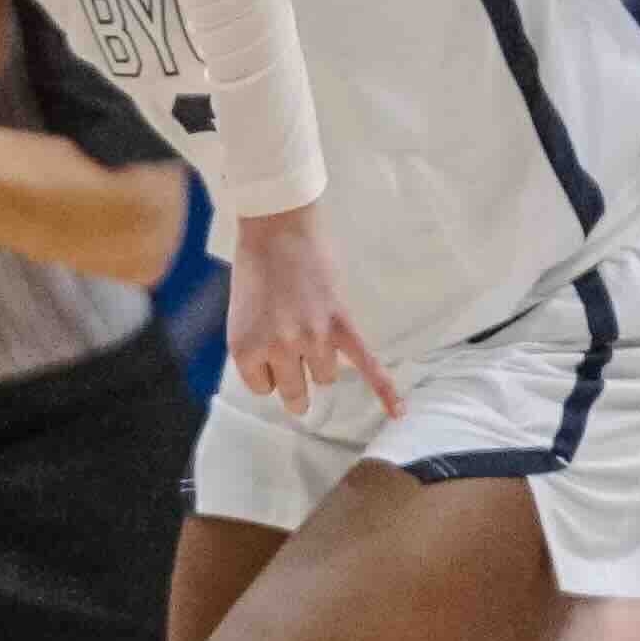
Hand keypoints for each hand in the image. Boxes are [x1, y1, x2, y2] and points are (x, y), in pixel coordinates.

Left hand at [222, 200, 394, 416]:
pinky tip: (398, 412)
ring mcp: (312, 339)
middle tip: (294, 360)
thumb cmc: (255, 269)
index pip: (262, 387)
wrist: (277, 228)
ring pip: (326, 376)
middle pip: (295, 390)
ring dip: (321, 360)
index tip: (265, 340)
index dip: (266, 367)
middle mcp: (278, 349)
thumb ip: (260, 349)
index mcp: (245, 349)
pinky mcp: (341, 325)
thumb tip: (287, 376)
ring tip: (312, 325)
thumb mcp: (241, 318)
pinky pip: (367, 365)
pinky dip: (384, 390)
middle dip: (295, 378)